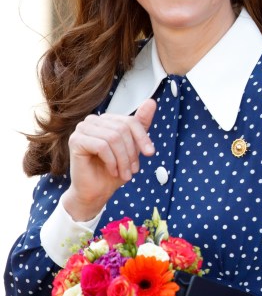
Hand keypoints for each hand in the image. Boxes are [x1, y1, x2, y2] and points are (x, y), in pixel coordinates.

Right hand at [62, 99, 155, 220]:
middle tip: (133, 170)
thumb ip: (140, 125)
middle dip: (131, 152)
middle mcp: (93, 120)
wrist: (95, 193)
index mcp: (106, 120)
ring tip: (124, 174)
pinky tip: (112, 171)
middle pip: (122, 129)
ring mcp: (82, 128)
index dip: (142, 137)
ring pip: (113, 138)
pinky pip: (102, 146)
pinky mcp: (76, 140)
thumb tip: (151, 102)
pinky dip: (111, 161)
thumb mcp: (132, 148)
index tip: (150, 153)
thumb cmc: (112, 171)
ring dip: (122, 159)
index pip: (130, 121)